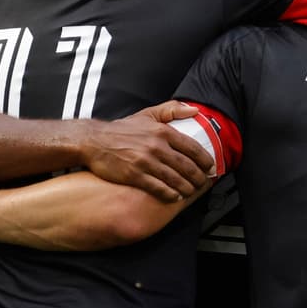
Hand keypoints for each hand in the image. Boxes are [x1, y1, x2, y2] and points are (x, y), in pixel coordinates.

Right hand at [82, 102, 214, 201]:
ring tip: (192, 191)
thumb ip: (171, 110)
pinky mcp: (135, 175)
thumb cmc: (121, 130)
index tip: (212, 167)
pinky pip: (159, 188)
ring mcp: (146, 162)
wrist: (94, 141)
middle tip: (204, 183)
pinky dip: (170, 194)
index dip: (206, 160)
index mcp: (162, 131)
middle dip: (199, 177)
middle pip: (187, 166)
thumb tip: (195, 111)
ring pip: (176, 179)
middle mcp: (157, 146)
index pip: (192, 147)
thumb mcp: (147, 114)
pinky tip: (176, 197)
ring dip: (188, 188)